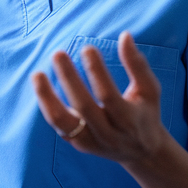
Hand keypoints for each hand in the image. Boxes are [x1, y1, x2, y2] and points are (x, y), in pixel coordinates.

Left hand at [31, 31, 168, 166]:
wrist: (141, 152)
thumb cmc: (145, 113)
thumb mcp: (150, 91)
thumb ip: (138, 65)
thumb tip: (125, 35)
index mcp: (128, 120)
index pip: (108, 96)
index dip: (97, 72)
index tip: (87, 48)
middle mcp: (108, 134)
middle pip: (84, 107)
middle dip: (69, 79)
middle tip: (58, 53)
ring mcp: (91, 142)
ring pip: (63, 122)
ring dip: (47, 97)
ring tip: (37, 74)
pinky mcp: (78, 144)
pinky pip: (58, 125)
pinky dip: (47, 105)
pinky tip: (40, 84)